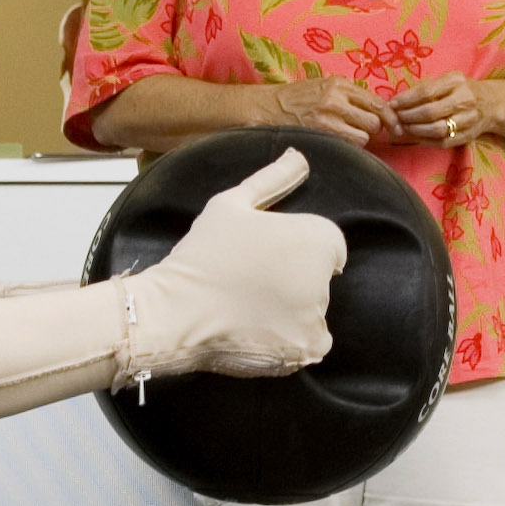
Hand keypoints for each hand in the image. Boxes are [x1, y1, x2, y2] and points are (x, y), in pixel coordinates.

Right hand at [125, 151, 346, 380]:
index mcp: (316, 238)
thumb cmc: (202, 254)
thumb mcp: (230, 204)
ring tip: (249, 308)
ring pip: (314, 312)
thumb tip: (300, 156)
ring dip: (292, 312)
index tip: (265, 259)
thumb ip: (272, 179)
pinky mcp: (307, 348)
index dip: (296, 250)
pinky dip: (293, 342)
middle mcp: (323, 277)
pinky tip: (260, 331)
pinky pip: (312, 345)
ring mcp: (316, 316)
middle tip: (251, 283)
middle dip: (294, 280)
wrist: (175, 313)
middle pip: (320, 279)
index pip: (329, 245)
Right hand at [260, 75, 391, 146]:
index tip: (396, 128)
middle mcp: (336, 98)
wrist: (266, 107)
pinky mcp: (320, 132)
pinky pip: (349, 145)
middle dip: (372, 130)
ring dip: (359, 140)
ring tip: (344, 136)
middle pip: (375, 121)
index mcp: (340, 84)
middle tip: (360, 131)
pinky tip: (336, 142)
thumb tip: (379, 111)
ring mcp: (328, 116)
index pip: (378, 102)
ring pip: (364, 136)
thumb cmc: (296, 99)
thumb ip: (349, 95)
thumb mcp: (324, 86)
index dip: (391, 118)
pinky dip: (348, 147)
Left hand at [388, 73, 500, 146]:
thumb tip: (398, 100)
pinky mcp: (467, 136)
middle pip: (430, 112)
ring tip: (404, 127)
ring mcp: (468, 120)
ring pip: (436, 129)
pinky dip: (425, 141)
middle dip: (408, 117)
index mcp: (456, 82)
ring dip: (415, 130)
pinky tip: (415, 136)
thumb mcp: (448, 80)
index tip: (393, 104)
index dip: (406, 100)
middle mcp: (464, 100)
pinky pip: (442, 142)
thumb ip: (427, 88)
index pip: (426, 91)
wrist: (492, 104)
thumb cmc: (463, 90)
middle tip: (396, 118)